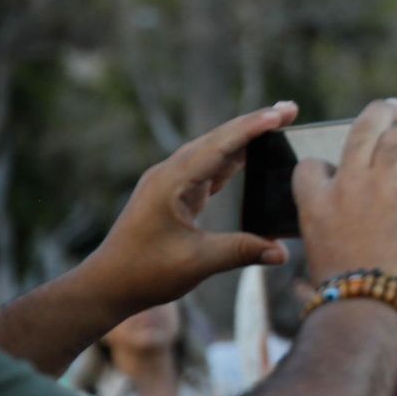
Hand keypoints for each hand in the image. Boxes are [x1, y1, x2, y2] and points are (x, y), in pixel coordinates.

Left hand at [79, 102, 300, 315]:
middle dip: (254, 124)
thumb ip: (242, 251)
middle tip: (289, 110)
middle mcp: (169, 174)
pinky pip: (208, 168)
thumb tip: (283, 252)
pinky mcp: (174, 195)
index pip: (219, 147)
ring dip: (244, 138)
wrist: (107, 285)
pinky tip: (248, 156)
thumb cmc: (145, 272)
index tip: (281, 115)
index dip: (252, 129)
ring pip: (213, 150)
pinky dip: (232, 158)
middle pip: (217, 139)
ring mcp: (170, 183)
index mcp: (171, 182)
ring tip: (275, 125)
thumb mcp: (198, 263)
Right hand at [293, 98, 396, 288]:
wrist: (366, 304)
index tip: (340, 175)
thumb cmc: (344, 294)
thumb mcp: (318, 260)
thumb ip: (324, 246)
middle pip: (363, 129)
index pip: (313, 165)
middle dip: (380, 112)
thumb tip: (307, 281)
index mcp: (315, 201)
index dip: (326, 167)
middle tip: (394, 108)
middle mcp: (348, 184)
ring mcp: (384, 187)